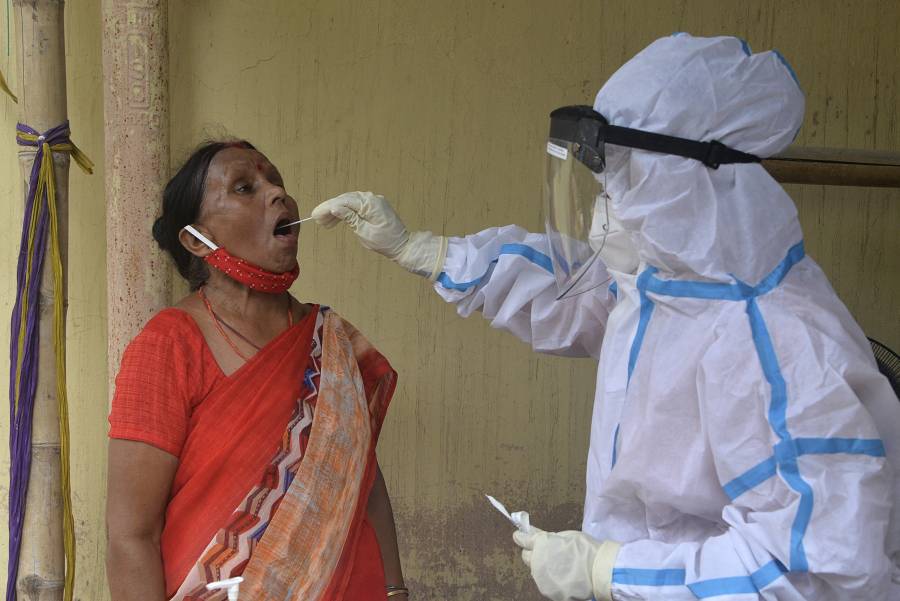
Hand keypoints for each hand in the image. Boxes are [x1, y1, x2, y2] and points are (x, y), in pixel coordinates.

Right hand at [312, 191, 446, 278]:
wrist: (403, 245)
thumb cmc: (384, 242)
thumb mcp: (363, 232)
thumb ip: (349, 218)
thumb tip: (335, 207)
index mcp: (370, 203)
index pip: (343, 201)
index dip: (328, 207)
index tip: (315, 215)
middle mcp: (372, 198)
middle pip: (345, 200)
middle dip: (330, 209)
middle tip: (317, 219)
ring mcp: (374, 201)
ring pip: (350, 202)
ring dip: (337, 211)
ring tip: (325, 223)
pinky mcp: (375, 207)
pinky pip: (357, 206)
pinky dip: (347, 212)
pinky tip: (337, 220)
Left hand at [513, 528, 619, 600]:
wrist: (599, 572)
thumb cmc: (585, 549)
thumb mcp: (566, 536)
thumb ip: (546, 536)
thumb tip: (532, 533)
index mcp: (540, 544)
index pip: (521, 539)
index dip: (522, 536)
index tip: (521, 536)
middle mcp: (536, 561)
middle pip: (526, 556)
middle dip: (533, 553)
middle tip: (548, 552)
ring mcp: (541, 578)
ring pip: (536, 571)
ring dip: (543, 567)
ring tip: (560, 566)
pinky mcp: (547, 591)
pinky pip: (545, 582)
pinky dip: (551, 579)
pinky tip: (563, 576)